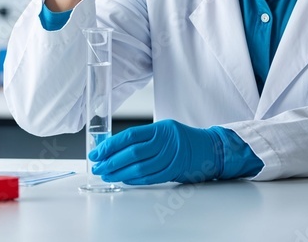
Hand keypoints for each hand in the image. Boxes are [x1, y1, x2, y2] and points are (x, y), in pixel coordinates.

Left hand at [90, 120, 223, 184]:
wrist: (210, 149)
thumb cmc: (184, 140)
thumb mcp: (165, 131)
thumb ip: (144, 138)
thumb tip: (114, 149)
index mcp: (161, 128)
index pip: (130, 136)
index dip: (111, 145)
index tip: (98, 153)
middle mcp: (167, 141)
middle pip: (133, 153)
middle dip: (111, 161)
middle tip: (98, 167)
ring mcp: (172, 156)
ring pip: (140, 167)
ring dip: (120, 173)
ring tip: (107, 175)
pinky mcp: (174, 170)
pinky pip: (150, 177)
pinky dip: (134, 180)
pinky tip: (124, 179)